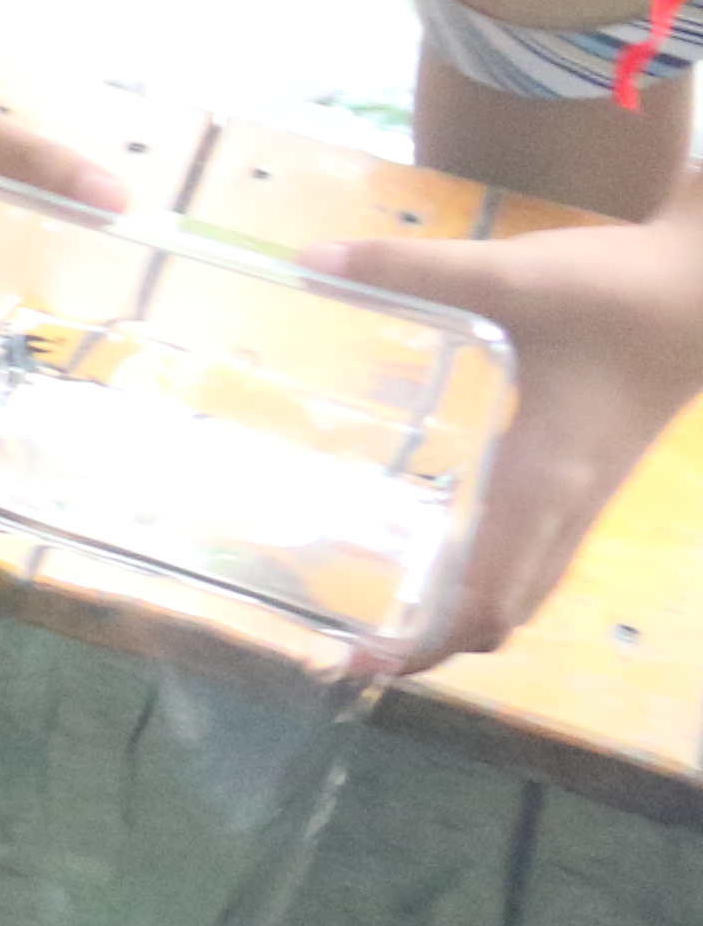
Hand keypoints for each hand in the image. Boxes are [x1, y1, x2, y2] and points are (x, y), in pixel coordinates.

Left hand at [319, 195, 702, 673]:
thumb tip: (309, 263)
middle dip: (435, 643)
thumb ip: (410, 268)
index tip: (361, 662)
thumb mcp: (509, 274)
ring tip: (382, 611)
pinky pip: (534, 553)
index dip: (428, 642)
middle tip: (352, 649)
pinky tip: (434, 544)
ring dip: (463, 613)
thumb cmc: (616, 292)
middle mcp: (563, 506)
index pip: (488, 599)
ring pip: (524, 586)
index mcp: (543, 483)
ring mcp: (580, 495)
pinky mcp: (583, 473)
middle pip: (504, 611)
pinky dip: (487, 576)